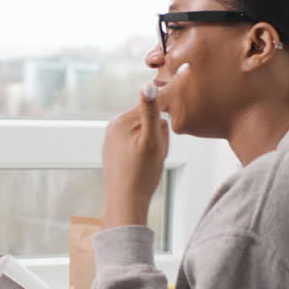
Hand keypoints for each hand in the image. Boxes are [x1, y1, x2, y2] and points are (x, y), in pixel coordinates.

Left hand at [100, 82, 168, 228]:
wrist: (125, 203)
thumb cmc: (141, 174)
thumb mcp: (152, 141)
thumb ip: (151, 111)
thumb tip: (149, 86)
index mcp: (120, 120)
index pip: (154, 105)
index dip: (168, 109)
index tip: (176, 99)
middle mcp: (112, 126)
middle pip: (149, 120)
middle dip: (159, 135)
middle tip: (156, 154)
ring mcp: (112, 140)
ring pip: (146, 133)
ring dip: (154, 144)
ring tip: (150, 163)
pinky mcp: (115, 152)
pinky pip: (138, 145)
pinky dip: (145, 153)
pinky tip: (142, 167)